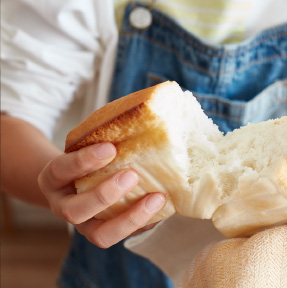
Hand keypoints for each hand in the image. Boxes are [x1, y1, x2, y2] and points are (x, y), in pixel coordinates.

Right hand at [37, 143, 165, 247]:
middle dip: (104, 195)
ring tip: (157, 197)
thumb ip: (103, 141)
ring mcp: (85, 225)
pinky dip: (146, 223)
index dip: (84, 161)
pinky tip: (164, 206)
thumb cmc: (87, 158)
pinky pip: (125, 236)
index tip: (110, 148)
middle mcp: (64, 206)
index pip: (61, 170)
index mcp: (53, 179)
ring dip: (130, 218)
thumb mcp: (85, 146)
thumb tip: (143, 120)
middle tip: (132, 176)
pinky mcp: (107, 233)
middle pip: (75, 211)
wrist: (77, 181)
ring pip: (100, 235)